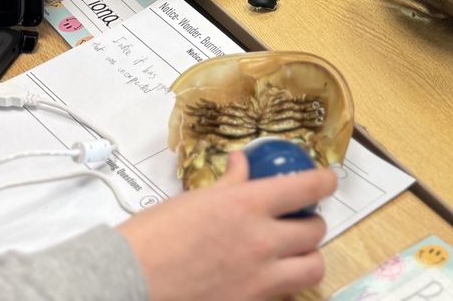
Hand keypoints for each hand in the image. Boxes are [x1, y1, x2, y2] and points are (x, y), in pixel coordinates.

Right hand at [119, 149, 337, 300]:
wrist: (123, 286)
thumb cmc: (151, 239)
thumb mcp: (193, 200)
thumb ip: (228, 183)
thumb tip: (242, 164)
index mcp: (249, 205)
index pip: (309, 187)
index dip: (327, 181)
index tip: (328, 180)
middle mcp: (262, 242)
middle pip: (316, 231)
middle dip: (312, 225)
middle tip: (298, 222)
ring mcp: (257, 281)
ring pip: (311, 269)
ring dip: (307, 259)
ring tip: (291, 255)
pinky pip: (283, 296)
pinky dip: (282, 288)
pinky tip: (263, 280)